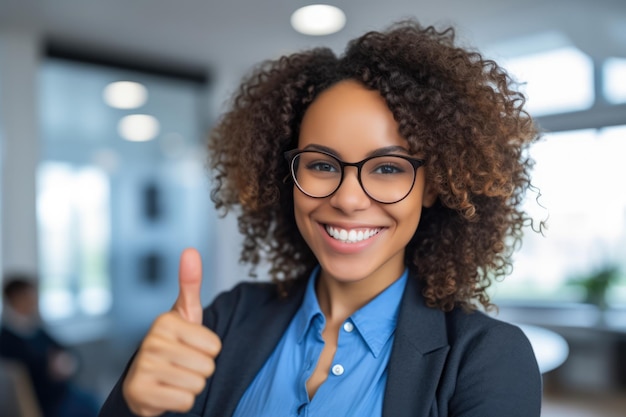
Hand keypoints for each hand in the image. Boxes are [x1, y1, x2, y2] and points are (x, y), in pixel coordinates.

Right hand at [122, 248, 221, 415]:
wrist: (144, 380)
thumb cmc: (173, 343)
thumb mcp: (184, 313)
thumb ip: (190, 283)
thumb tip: (190, 250)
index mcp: (165, 321)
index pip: (215, 346)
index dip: (209, 351)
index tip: (190, 347)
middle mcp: (151, 341)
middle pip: (207, 366)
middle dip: (200, 370)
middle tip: (183, 365)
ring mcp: (144, 367)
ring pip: (197, 384)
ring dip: (191, 385)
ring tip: (174, 377)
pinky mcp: (141, 392)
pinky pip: (185, 401)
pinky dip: (180, 401)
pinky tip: (166, 391)